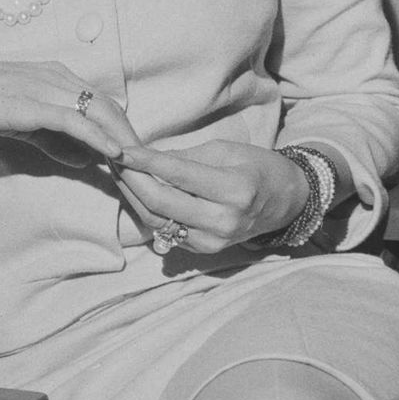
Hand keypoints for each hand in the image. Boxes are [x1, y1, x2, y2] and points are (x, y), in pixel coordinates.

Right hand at [0, 52, 137, 162]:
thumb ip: (51, 139)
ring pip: (100, 113)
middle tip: (146, 168)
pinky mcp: (32, 102)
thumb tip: (83, 160)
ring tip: (140, 167)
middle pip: (111, 108)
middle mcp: (57, 78)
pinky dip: (99, 137)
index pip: (102, 105)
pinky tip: (114, 154)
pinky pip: (76, 121)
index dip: (122, 132)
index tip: (135, 159)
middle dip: (132, 138)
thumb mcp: (18, 121)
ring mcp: (45, 87)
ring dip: (124, 140)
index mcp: (55, 78)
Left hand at [114, 140, 312, 253]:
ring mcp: (212, 241)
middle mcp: (223, 221)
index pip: (178, 175)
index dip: (145, 161)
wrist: (286, 202)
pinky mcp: (202, 250)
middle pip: (161, 202)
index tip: (121, 148)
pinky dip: (146, 208)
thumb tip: (143, 157)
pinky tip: (134, 190)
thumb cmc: (257, 168)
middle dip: (131, 178)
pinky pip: (164, 229)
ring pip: (156, 219)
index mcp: (235, 191)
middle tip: (112, 157)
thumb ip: (184, 157)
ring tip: (117, 170)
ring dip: (132, 194)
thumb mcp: (226, 151)